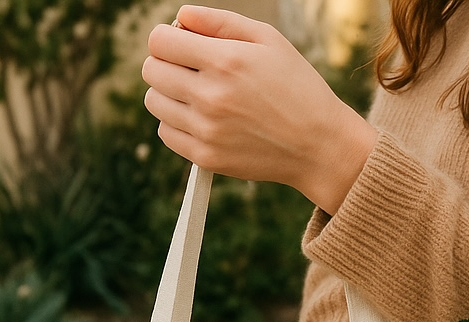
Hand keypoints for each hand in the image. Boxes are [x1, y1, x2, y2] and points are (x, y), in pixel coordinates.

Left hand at [142, 5, 376, 213]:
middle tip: (190, 69)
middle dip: (166, 63)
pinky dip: (176, 123)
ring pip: (155, 102)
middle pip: (151, 71)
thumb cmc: (296, 87)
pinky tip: (200, 118)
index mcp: (224, 61)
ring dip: (168, 94)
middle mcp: (210, 97)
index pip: (159, 42)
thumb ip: (220, 22)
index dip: (167, 38)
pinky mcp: (206, 157)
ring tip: (196, 94)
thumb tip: (180, 17)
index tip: (183, 44)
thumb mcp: (268, 40)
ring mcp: (206, 131)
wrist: (318, 146)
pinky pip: (166, 133)